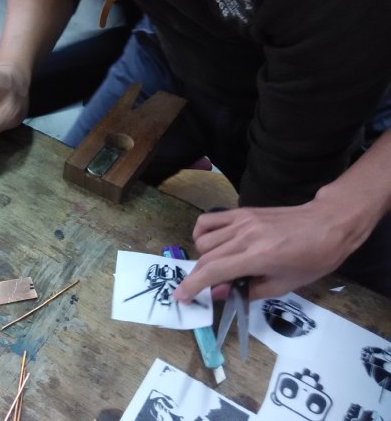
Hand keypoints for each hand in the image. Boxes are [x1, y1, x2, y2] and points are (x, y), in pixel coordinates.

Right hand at [173, 199, 370, 300]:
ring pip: (203, 240)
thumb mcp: (285, 284)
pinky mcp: (241, 211)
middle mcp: (244, 236)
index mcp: (258, 256)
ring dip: (203, 257)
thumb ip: (248, 290)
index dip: (192, 286)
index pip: (213, 271)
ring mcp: (241, 221)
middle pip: (205, 258)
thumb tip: (216, 293)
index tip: (181, 297)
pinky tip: (212, 244)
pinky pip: (208, 221)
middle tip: (203, 289)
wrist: (327, 223)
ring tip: (217, 266)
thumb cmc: (313, 259)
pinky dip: (202, 234)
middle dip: (198, 277)